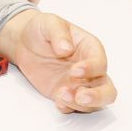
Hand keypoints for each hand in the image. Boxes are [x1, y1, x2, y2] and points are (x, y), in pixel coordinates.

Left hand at [0, 10, 115, 112]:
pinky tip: (57, 102)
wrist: (24, 42)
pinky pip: (73, 107)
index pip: (100, 62)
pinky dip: (68, 107)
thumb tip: (67, 48)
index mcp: (90, 48)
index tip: (75, 70)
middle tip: (81, 96)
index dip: (91, 69)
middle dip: (97, 96)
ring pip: (93, 103)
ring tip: (61, 95)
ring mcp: (79, 84)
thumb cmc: (42, 29)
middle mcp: (90, 69)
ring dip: (80, 104)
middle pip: (107, 89)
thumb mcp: (48, 23)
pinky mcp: (65, 93)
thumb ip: (59, 33)